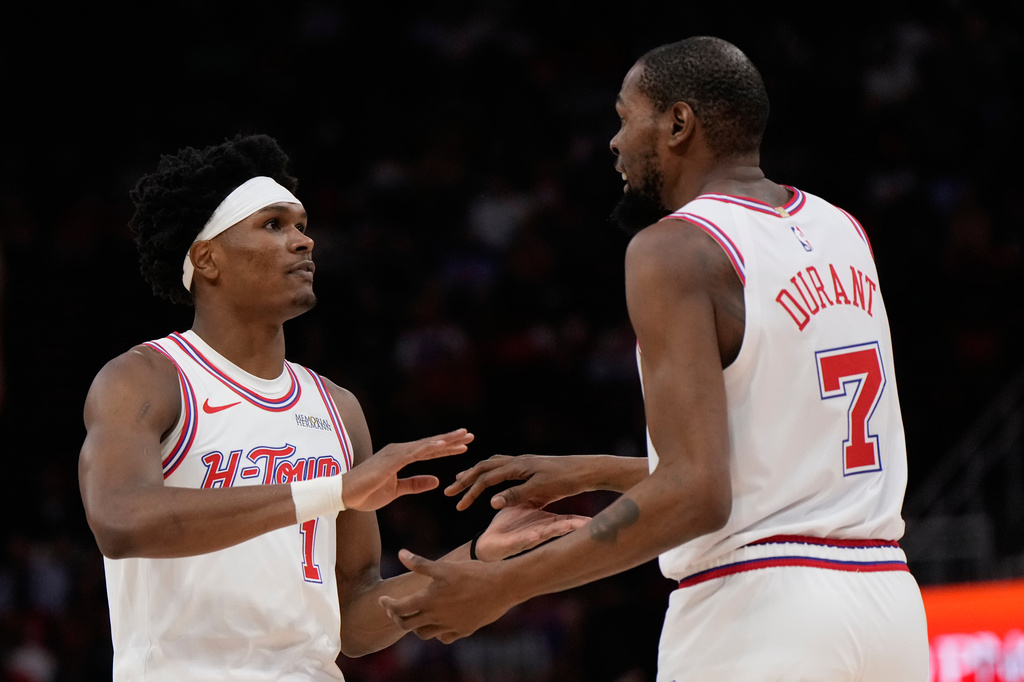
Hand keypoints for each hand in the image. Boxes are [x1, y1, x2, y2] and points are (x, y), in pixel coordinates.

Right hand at [342, 429, 473, 510]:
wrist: (344, 495)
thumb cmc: (366, 492)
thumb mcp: (396, 490)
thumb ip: (415, 484)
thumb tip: (436, 481)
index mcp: (401, 457)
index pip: (429, 452)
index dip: (447, 449)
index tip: (464, 445)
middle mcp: (399, 452)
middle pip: (430, 444)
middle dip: (451, 440)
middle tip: (470, 435)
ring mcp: (395, 454)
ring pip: (425, 446)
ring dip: (445, 441)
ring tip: (463, 436)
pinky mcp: (390, 461)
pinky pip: (413, 453)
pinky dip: (429, 448)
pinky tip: (442, 446)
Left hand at [379, 550, 511, 642]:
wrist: (502, 586)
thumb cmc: (473, 573)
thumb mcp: (444, 566)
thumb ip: (420, 563)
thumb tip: (400, 553)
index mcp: (429, 601)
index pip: (399, 609)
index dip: (388, 604)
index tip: (383, 599)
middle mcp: (436, 617)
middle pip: (407, 625)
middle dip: (397, 617)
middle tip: (395, 608)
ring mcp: (450, 627)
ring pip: (424, 634)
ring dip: (416, 626)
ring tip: (416, 614)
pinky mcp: (463, 631)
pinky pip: (444, 637)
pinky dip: (437, 631)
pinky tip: (439, 621)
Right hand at [445, 454, 586, 510]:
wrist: (588, 469)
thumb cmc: (567, 481)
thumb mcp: (541, 491)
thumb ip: (516, 495)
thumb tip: (490, 500)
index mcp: (518, 466)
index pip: (486, 478)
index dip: (470, 491)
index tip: (458, 504)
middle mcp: (518, 461)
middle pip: (484, 467)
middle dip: (466, 479)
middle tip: (449, 491)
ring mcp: (525, 462)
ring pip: (492, 464)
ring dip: (476, 473)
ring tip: (462, 481)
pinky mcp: (531, 466)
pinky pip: (503, 466)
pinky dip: (491, 472)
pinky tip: (491, 480)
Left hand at [475, 505, 588, 561]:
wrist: (490, 544)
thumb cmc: (509, 524)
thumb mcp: (525, 506)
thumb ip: (538, 498)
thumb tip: (549, 487)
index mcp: (543, 522)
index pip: (564, 520)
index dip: (578, 520)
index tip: (593, 518)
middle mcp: (539, 532)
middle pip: (559, 529)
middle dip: (574, 526)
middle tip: (589, 524)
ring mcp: (528, 539)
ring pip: (544, 535)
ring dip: (555, 532)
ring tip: (568, 528)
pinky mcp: (514, 544)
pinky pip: (523, 540)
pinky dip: (530, 538)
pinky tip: (536, 535)